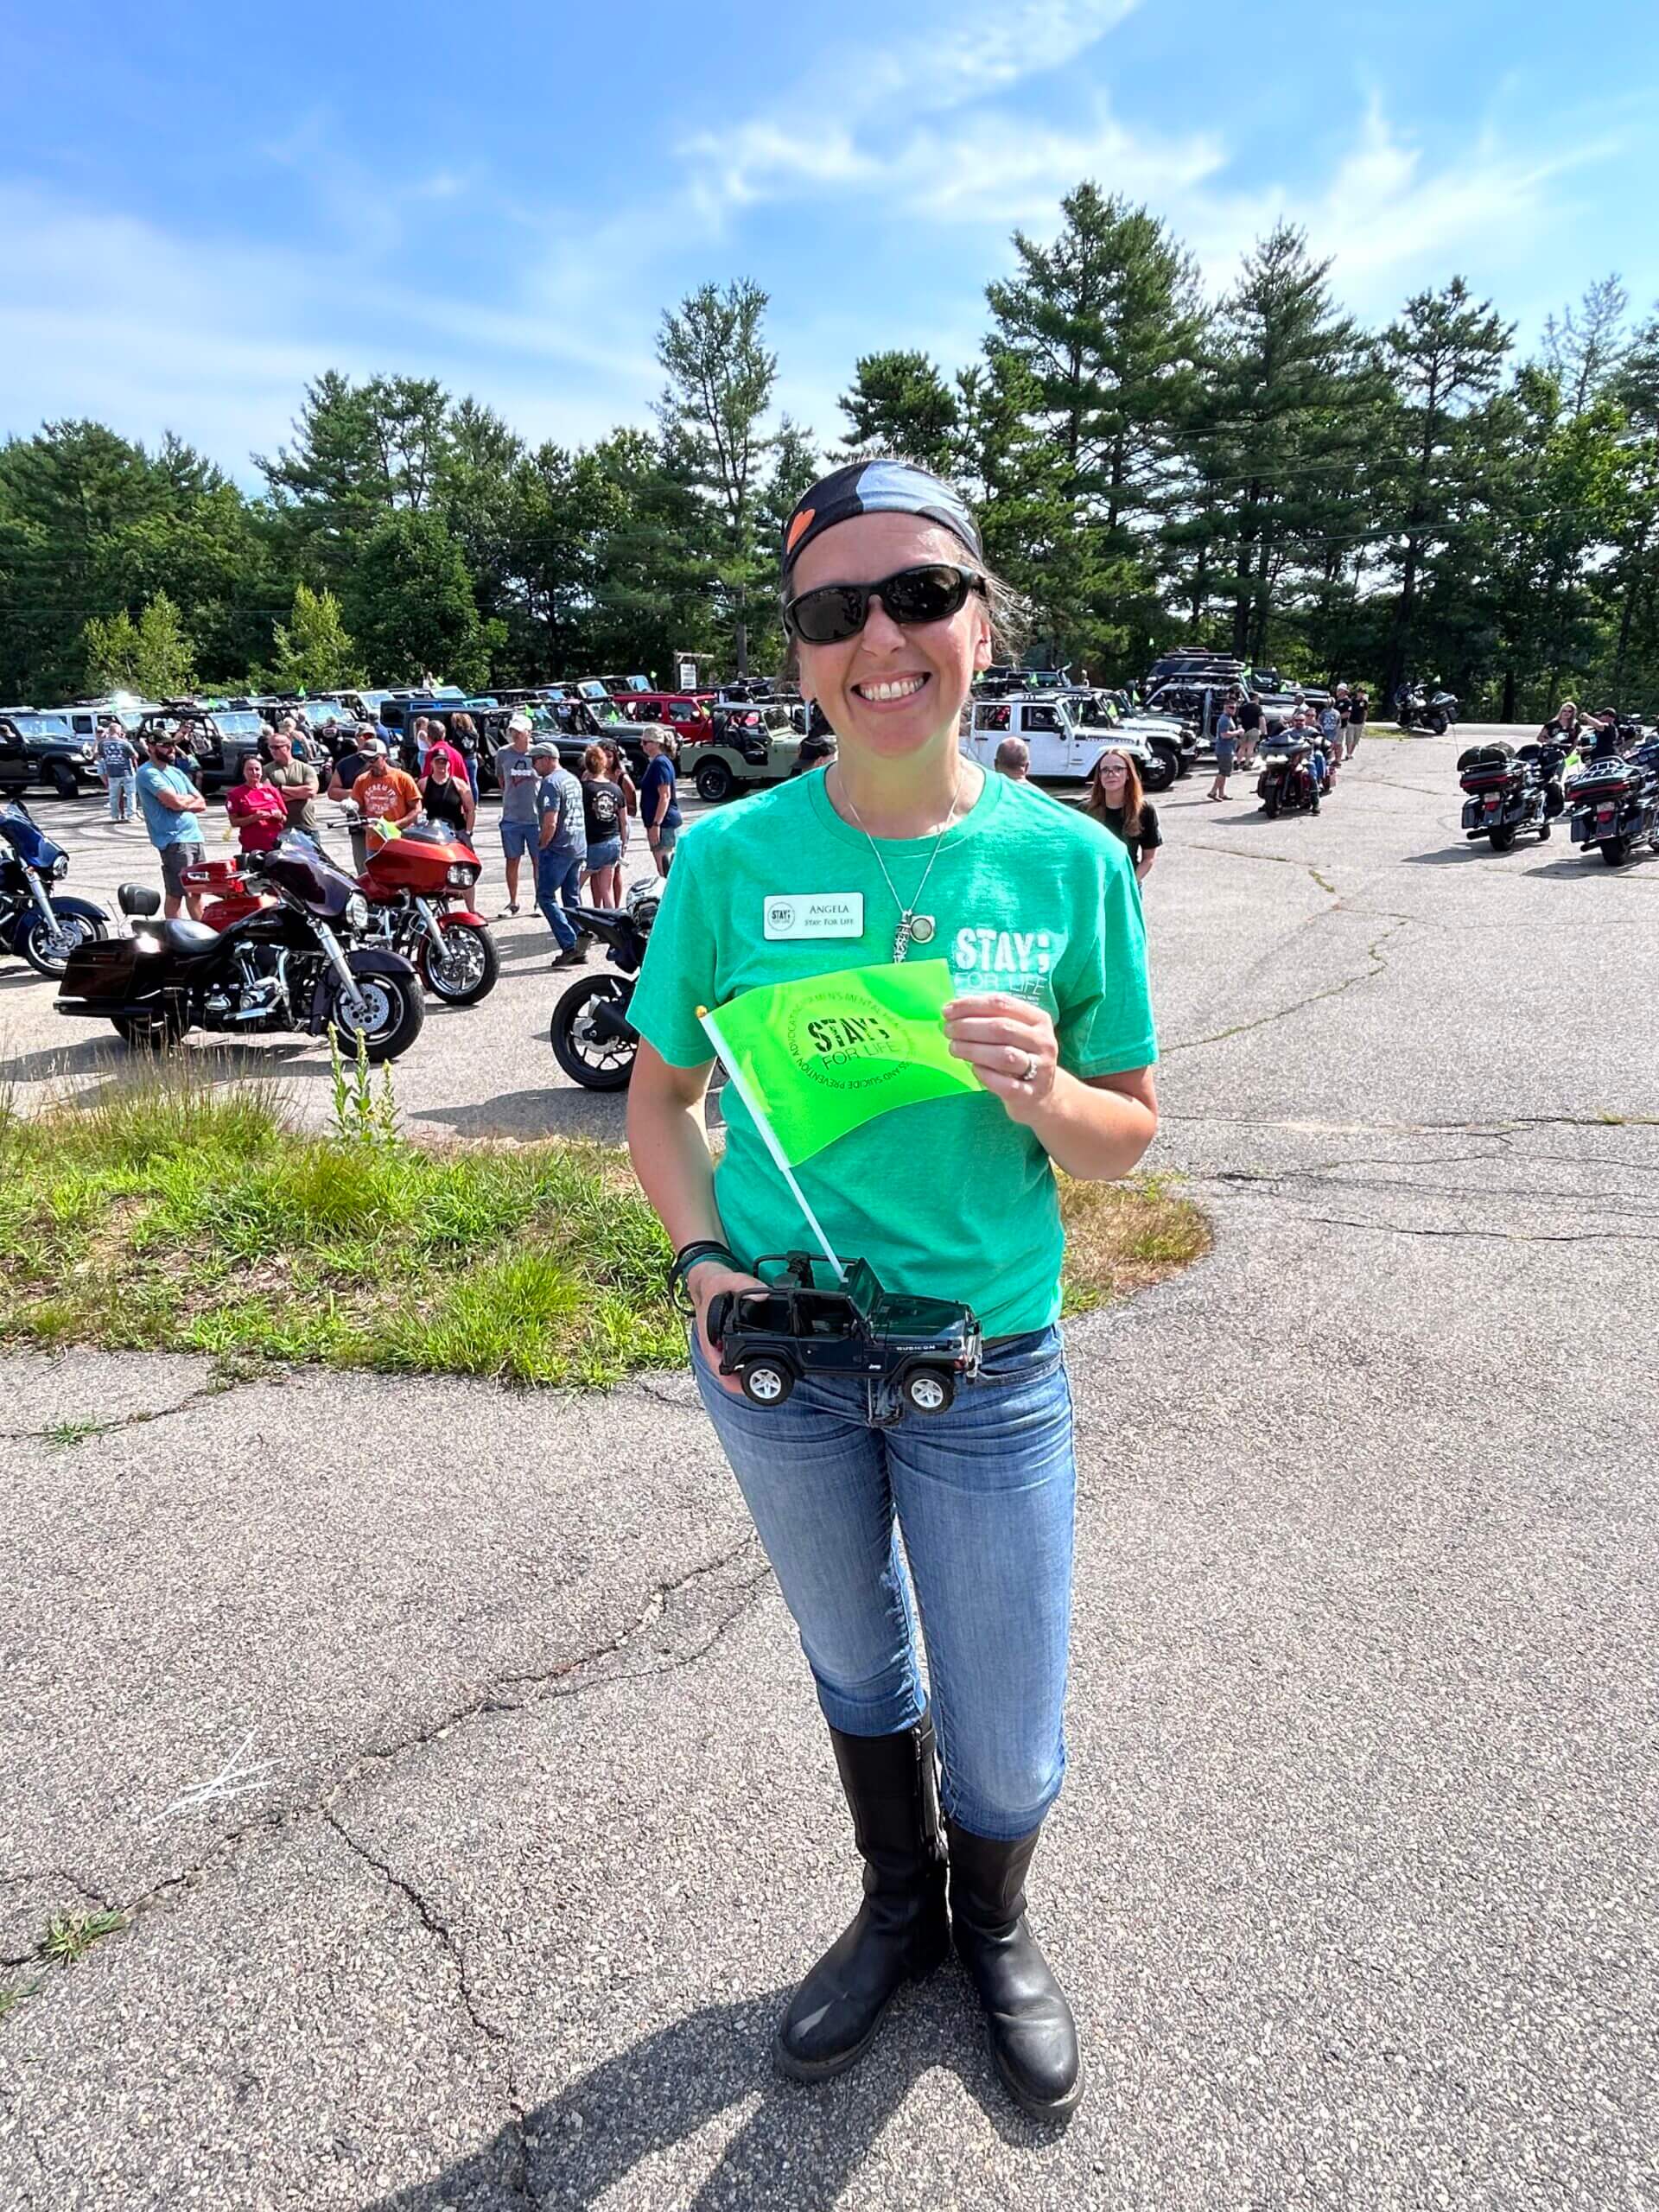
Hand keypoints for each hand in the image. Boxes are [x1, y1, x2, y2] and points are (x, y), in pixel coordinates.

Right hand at [690, 1263, 767, 1395]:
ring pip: (737, 1371)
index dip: (737, 1385)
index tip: (754, 1388)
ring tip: (776, 1373)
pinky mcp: (731, 1343)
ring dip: (753, 1375)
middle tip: (774, 1382)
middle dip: (750, 1384)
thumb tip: (762, 1296)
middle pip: (731, 1378)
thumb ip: (743, 1285)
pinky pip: (741, 1359)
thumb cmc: (712, 1285)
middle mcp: (717, 1349)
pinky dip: (754, 1362)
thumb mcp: (726, 1280)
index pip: (721, 1373)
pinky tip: (772, 1358)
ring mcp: (724, 1348)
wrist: (706, 1280)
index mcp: (710, 1342)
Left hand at [943, 992, 1059, 1122]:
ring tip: (953, 1048)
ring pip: (1004, 1056)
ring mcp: (1040, 1069)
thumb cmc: (1019, 1055)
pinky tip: (973, 1069)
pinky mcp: (1031, 1094)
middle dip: (968, 1027)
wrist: (1040, 1094)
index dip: (971, 1005)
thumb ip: (990, 1019)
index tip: (947, 1011)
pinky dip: (985, 1075)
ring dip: (972, 1050)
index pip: (1002, 1004)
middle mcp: (1043, 1042)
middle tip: (947, 1030)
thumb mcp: (1015, 1033)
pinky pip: (1005, 1084)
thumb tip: (952, 1010)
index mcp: (1038, 1019)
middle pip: (1001, 1028)